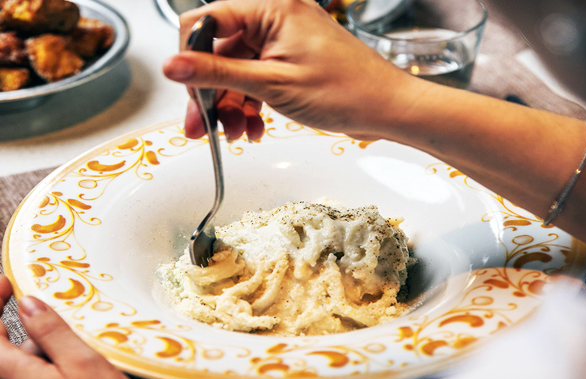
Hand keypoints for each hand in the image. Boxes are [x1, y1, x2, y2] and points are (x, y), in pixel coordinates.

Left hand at [0, 275, 143, 378]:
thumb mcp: (82, 362)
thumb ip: (50, 331)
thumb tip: (29, 304)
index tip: (7, 283)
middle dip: (11, 320)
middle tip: (34, 299)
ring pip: (14, 361)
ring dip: (32, 343)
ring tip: (69, 339)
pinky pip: (27, 375)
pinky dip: (42, 359)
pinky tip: (69, 358)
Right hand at [162, 0, 427, 141]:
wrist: (387, 109)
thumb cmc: (347, 91)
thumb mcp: (272, 84)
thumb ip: (218, 73)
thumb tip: (174, 65)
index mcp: (272, 9)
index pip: (209, 20)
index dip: (191, 56)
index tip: (187, 89)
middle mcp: (277, 19)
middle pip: (221, 51)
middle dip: (212, 93)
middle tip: (202, 126)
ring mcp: (284, 42)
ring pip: (238, 71)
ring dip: (231, 106)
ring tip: (235, 134)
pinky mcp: (291, 62)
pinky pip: (257, 80)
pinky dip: (251, 106)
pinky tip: (253, 129)